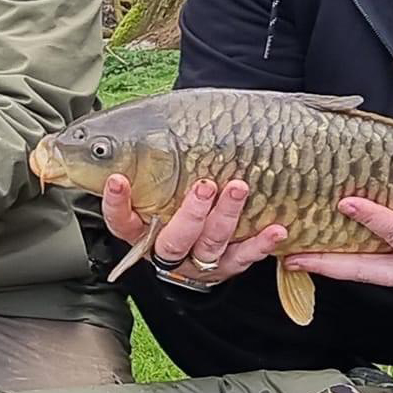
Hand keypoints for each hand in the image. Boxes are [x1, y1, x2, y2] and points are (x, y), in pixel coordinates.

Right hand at [102, 175, 287, 284]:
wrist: (197, 239)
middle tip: (204, 186)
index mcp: (141, 231)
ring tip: (238, 188)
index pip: (121, 221)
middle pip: (173, 239)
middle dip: (190, 214)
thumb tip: (141, 125)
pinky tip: (275, 229)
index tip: (118, 179)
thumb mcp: (155, 183)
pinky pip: (243, 258)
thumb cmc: (174, 195)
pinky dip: (260, 244)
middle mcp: (165, 250)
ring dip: (226, 217)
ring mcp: (196, 262)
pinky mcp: (225, 267)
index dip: (117, 203)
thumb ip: (145, 163)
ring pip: (209, 245)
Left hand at [284, 178, 392, 310]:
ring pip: (362, 273)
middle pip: (364, 271)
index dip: (374, 218)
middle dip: (326, 264)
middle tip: (292, 258)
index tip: (348, 201)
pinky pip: (370, 269)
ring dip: (328, 266)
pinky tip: (322, 251)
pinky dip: (344, 262)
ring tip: (292, 257)